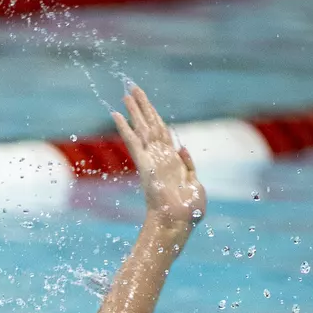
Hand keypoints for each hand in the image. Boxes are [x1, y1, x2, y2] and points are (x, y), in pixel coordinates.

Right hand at [112, 83, 204, 232]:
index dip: (154, 116)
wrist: (178, 224)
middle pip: (149, 125)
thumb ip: (188, 165)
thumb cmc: (188, 210)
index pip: (161, 132)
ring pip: (142, 128)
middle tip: (132, 88)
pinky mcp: (145, 165)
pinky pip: (134, 142)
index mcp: (171, 162)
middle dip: (141, 106)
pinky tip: (117, 114)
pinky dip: (126, 128)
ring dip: (134, 110)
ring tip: (126, 93)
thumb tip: (182, 146)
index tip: (146, 103)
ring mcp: (150, 161)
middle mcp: (158, 158)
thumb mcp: (194, 183)